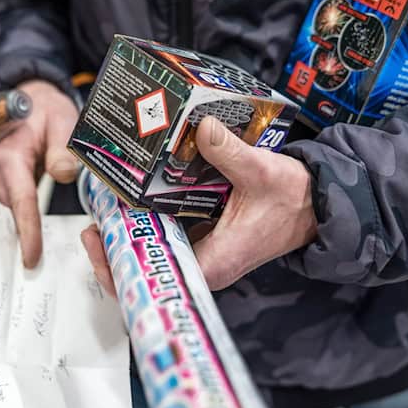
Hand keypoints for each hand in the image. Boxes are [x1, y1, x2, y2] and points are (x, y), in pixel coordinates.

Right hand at [0, 79, 79, 267]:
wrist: (30, 99)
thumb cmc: (46, 110)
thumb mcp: (62, 121)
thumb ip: (63, 148)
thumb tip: (64, 174)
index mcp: (11, 156)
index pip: (22, 200)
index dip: (27, 231)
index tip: (31, 257)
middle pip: (13, 212)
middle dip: (25, 238)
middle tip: (38, 267)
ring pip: (13, 211)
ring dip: (25, 229)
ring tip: (39, 256)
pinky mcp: (5, 183)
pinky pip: (15, 206)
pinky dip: (25, 219)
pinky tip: (36, 236)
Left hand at [81, 116, 317, 292]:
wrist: (314, 203)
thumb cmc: (293, 198)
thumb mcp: (264, 171)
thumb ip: (232, 152)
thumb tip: (203, 128)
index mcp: (216, 262)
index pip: (159, 278)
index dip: (122, 268)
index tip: (99, 244)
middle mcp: (204, 263)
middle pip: (149, 269)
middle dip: (115, 249)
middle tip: (92, 222)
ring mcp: (202, 251)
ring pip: (154, 252)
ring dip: (128, 234)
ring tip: (103, 209)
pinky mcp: (202, 236)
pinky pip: (166, 235)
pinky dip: (147, 221)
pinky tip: (131, 200)